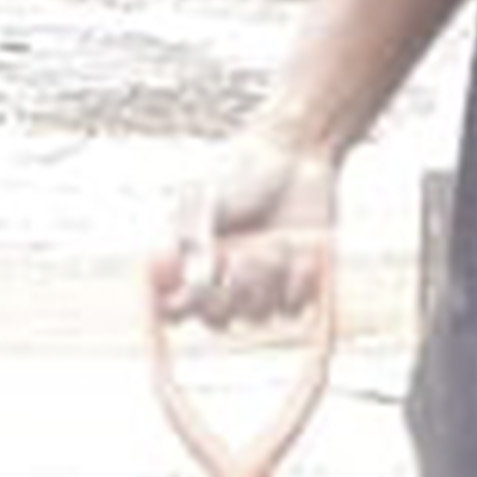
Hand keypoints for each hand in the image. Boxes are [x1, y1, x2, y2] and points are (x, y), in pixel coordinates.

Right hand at [157, 131, 335, 328]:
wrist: (292, 157)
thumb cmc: (241, 173)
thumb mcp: (207, 199)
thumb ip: (196, 240)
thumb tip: (195, 282)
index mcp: (196, 264)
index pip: (177, 308)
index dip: (178, 310)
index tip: (182, 298)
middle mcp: (227, 281)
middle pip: (218, 319)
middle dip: (228, 293)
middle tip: (238, 257)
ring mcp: (262, 285)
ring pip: (258, 313)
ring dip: (265, 278)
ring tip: (275, 240)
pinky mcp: (297, 283)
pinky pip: (294, 305)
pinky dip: (295, 280)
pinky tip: (299, 249)